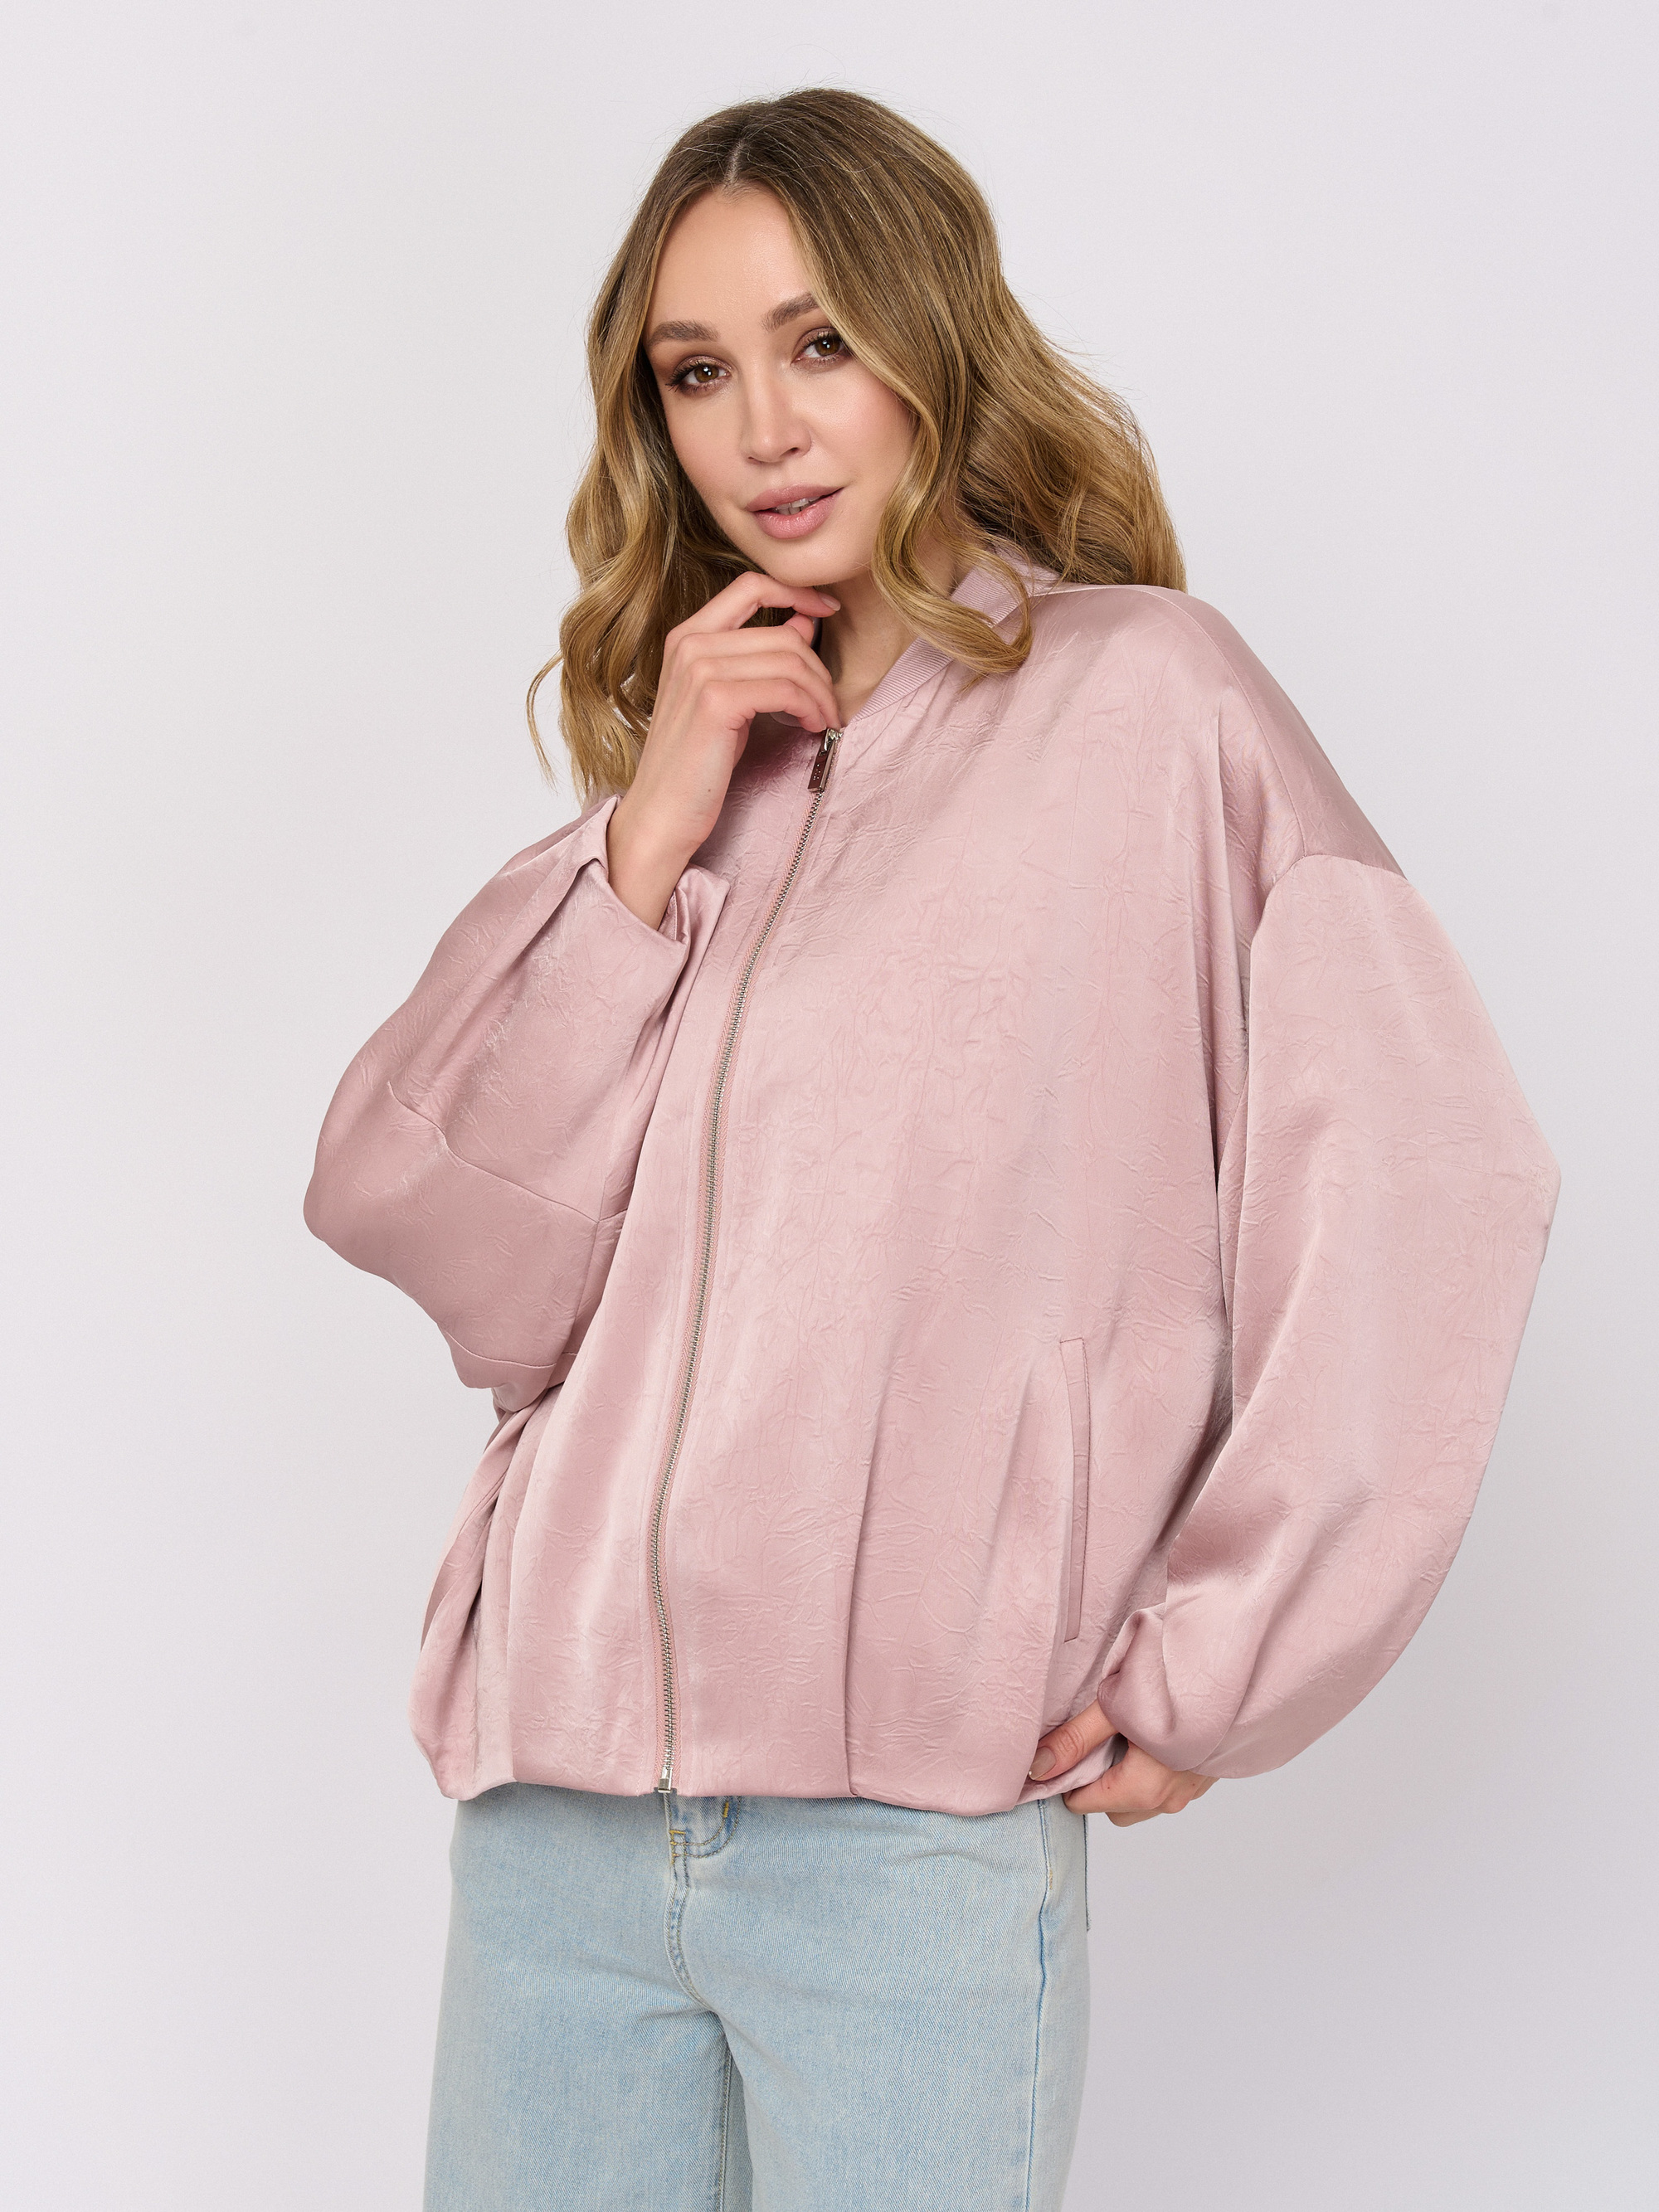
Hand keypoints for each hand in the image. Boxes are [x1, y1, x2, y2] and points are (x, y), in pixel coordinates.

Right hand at [605, 571, 842, 928]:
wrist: (663, 814)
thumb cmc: (696, 764)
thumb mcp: (727, 700)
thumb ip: (757, 658)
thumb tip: (803, 623)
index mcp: (687, 636)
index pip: (751, 584)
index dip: (796, 590)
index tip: (828, 610)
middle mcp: (690, 644)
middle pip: (784, 633)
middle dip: (819, 670)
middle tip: (828, 706)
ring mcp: (700, 669)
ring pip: (792, 659)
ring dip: (820, 693)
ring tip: (823, 721)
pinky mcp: (717, 700)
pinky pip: (787, 689)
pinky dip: (811, 707)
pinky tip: (811, 727)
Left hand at [1028, 1696, 1217, 1825]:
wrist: (1234, 1673)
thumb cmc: (1176, 1685)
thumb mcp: (1115, 1706)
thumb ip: (1075, 1740)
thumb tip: (1036, 1769)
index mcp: (1143, 1789)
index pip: (1083, 1804)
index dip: (1069, 1776)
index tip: (1070, 1745)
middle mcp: (1168, 1800)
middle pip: (1112, 1807)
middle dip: (1098, 1779)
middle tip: (1100, 1734)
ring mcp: (1190, 1791)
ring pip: (1140, 1800)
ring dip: (1127, 1775)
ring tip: (1129, 1731)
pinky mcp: (1205, 1777)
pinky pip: (1166, 1787)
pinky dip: (1153, 1769)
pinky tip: (1155, 1733)